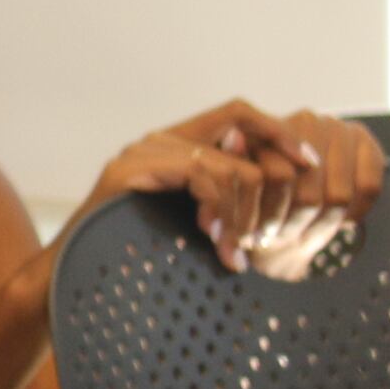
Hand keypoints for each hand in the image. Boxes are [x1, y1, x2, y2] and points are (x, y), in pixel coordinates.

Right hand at [57, 100, 386, 275]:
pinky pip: (202, 178)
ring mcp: (144, 151)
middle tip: (262, 242)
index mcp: (180, 144)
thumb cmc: (146, 252)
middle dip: (263, 194)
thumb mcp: (202, 220)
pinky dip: (219, 212)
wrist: (82, 273)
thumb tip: (283, 175)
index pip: (240, 115)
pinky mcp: (130, 169)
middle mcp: (162, 139)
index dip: (278, 132)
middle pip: (243, 140)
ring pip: (228, 167)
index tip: (307, 164)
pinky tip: (215, 242)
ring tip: (233, 254)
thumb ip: (231, 196)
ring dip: (241, 217)